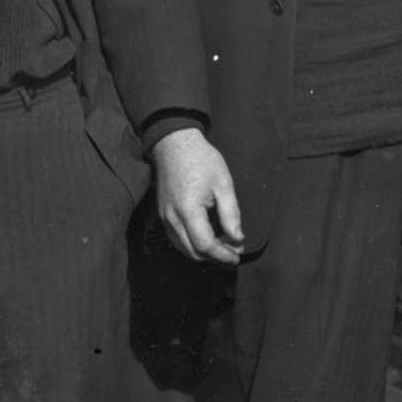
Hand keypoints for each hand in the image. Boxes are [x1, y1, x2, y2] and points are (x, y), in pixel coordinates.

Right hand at [152, 129, 244, 263]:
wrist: (175, 144)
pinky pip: (177, 239)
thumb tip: (237, 238)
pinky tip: (208, 239)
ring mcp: (165, 218)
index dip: (223, 254)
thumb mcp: (223, 184)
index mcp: (188, 210)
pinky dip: (193, 244)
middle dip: (215, 257)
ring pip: (184, 248)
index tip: (237, 256)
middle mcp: (172, 219)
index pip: (205, 245)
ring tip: (224, 247)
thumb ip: (231, 214)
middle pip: (193, 252)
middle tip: (234, 253)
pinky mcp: (163, 215)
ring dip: (203, 253)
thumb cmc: (202, 160)